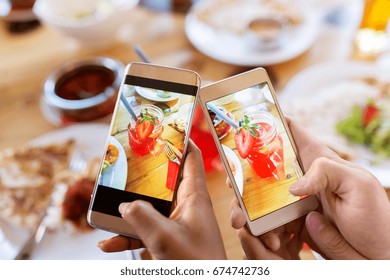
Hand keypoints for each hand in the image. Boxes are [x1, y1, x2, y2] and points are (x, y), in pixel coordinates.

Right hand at [98, 141, 226, 258]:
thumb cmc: (196, 264)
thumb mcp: (165, 238)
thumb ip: (142, 217)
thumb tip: (125, 205)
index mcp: (194, 197)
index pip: (191, 158)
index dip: (181, 140)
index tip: (164, 127)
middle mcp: (185, 205)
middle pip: (163, 180)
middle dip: (143, 174)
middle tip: (124, 164)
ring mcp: (176, 222)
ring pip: (149, 206)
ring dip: (128, 209)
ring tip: (106, 208)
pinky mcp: (167, 238)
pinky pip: (144, 230)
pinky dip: (127, 235)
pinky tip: (108, 243)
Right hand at [230, 118, 389, 258]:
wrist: (375, 259)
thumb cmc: (376, 219)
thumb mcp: (359, 184)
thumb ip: (326, 171)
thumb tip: (292, 187)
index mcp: (318, 160)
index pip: (291, 133)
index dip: (269, 124)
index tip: (246, 123)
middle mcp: (302, 178)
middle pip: (265, 167)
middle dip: (244, 175)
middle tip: (231, 187)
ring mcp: (294, 201)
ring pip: (261, 198)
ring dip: (246, 208)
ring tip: (240, 222)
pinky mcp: (292, 223)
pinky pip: (268, 222)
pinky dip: (260, 229)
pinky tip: (263, 237)